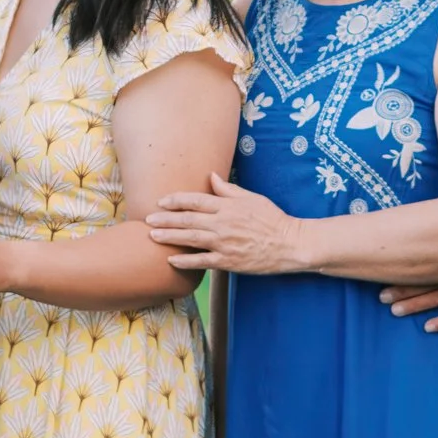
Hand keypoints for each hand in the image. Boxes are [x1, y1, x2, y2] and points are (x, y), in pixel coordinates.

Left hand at [147, 173, 302, 277]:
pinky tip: (171, 260)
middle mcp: (223, 223)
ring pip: (190, 238)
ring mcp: (224, 243)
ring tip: (152, 235)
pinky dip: (185, 261)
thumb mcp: (252, 198)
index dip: (176, 200)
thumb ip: (228, 189)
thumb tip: (210, 175)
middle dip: (165, 219)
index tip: (161, 201)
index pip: (196, 200)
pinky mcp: (228, 261)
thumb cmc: (272, 218)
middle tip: (147, 219)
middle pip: (188, 219)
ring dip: (169, 237)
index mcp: (228, 206)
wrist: (289, 244)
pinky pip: (202, 261)